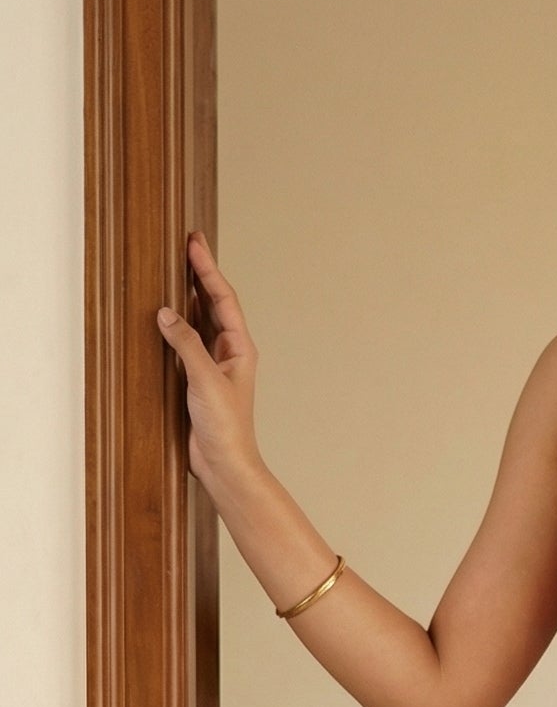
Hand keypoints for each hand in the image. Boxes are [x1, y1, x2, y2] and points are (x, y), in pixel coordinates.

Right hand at [156, 232, 261, 501]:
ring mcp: (215, 364)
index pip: (223, 298)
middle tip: (187, 243)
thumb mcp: (205, 380)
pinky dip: (178, 322)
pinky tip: (169, 312)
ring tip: (178, 267)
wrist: (224, 463)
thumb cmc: (226, 427)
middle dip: (200, 273)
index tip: (194, 242)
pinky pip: (188, 341)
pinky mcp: (199, 378)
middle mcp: (230, 352)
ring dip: (190, 294)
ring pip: (201, 320)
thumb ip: (186, 344)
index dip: (207, 269)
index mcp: (240, 347)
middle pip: (214, 303)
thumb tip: (166, 313)